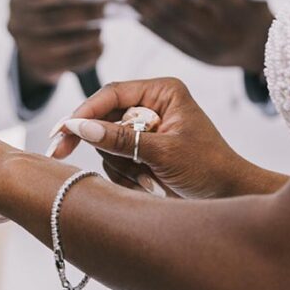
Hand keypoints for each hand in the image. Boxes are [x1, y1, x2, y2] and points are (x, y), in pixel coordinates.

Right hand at [9, 0, 107, 89]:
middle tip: (110, 7)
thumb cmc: (52, 11)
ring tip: (104, 28)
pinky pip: (70, 63)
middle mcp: (16, 27)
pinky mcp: (41, 68)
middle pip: (54, 21)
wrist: (36, 46)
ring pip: (63, 44)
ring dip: (89, 36)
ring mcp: (27, 50)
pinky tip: (101, 46)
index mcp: (18, 2)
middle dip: (85, 14)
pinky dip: (89, 54)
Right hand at [52, 78, 285, 198]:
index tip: (62, 130)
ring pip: (106, 143)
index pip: (111, 95)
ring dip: (120, 166)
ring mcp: (145, 129)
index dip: (83, 112)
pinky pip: (114, 159)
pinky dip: (124, 175)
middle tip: (59, 152)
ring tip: (146, 181)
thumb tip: (79, 128)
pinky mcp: (142, 151)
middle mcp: (151, 106)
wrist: (230, 196)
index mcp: (162, 92)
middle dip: (98, 143)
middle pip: (103, 117)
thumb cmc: (208, 168)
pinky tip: (147, 185)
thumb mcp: (162, 153)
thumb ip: (120, 140)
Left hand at [120, 0, 273, 73]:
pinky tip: (124, 9)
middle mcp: (220, 33)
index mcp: (239, 13)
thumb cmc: (256, 9)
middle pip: (179, 10)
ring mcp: (203, 48)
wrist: (265, 53)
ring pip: (165, 25)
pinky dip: (142, 21)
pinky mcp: (191, 55)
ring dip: (137, 6)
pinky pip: (162, 37)